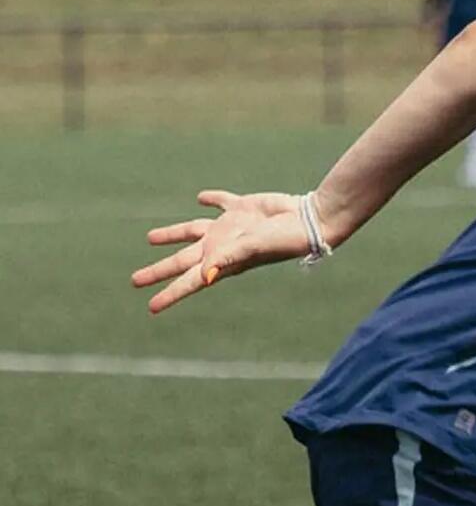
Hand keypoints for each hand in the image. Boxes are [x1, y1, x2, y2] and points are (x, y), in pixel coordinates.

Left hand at [131, 190, 312, 314]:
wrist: (310, 220)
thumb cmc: (283, 239)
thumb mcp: (253, 249)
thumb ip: (227, 258)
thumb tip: (203, 277)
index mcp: (222, 260)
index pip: (189, 281)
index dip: (169, 293)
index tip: (150, 307)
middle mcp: (222, 246)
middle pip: (182, 260)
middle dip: (159, 269)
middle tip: (135, 281)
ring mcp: (231, 228)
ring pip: (192, 231)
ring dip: (173, 234)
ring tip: (151, 238)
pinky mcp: (242, 208)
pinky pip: (220, 203)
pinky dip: (210, 200)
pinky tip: (201, 198)